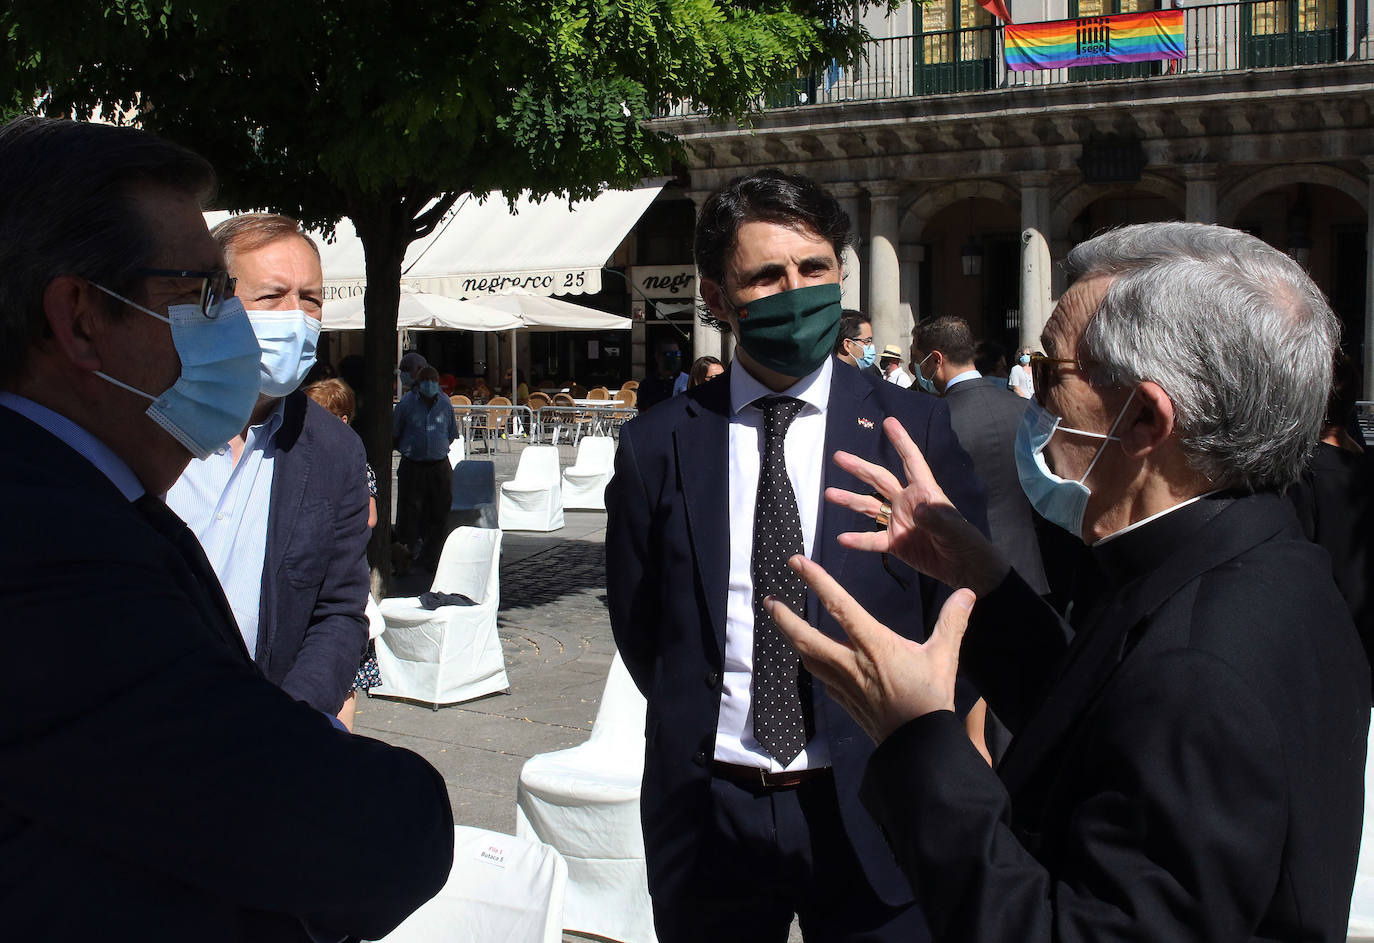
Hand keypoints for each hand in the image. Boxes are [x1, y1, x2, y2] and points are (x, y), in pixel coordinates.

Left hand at [767, 553, 975, 743]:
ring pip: (808, 657)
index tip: (796, 562)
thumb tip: (968, 593)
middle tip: (767, 600)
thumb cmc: (931, 700)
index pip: (839, 606)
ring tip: (780, 622)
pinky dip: (810, 661)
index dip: (816, 581)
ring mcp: (843, 684)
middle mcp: (851, 663)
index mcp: (874, 646)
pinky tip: (810, 657)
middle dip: (784, 617)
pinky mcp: (843, 701)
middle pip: (806, 637)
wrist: (919, 746)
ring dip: (791, 638)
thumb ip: (952, 622)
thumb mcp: (944, 657)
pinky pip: (820, 677)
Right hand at [828, 417, 1007, 594]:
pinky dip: (858, 540)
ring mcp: (898, 522)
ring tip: (829, 494)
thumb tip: (916, 508)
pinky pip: (872, 540)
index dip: (901, 442)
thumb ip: (936, 518)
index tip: (889, 422)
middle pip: (880, 480)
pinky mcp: (894, 543)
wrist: (964, 569)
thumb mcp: (954, 529)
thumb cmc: (965, 542)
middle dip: (860, 467)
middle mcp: (907, 502)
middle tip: (838, 456)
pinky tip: (842, 538)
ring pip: (869, 507)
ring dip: (850, 500)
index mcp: (924, 492)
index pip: (912, 461)